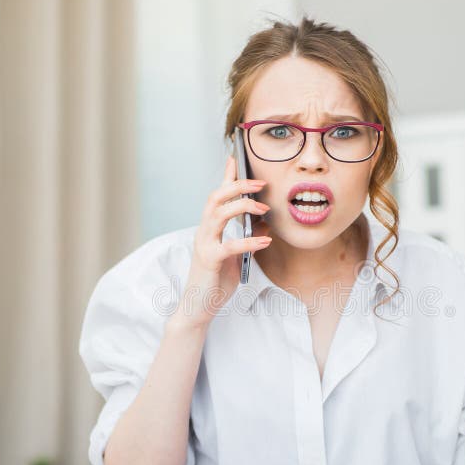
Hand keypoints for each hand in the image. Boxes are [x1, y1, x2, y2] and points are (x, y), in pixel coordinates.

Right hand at [172, 155, 271, 328]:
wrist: (199, 307)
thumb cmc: (216, 281)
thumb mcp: (237, 256)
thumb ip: (246, 236)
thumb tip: (264, 220)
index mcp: (210, 228)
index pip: (217, 196)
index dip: (227, 177)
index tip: (236, 158)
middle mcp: (204, 231)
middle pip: (215, 197)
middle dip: (238, 186)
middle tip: (261, 185)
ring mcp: (204, 245)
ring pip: (218, 214)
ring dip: (242, 207)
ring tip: (264, 209)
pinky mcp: (209, 261)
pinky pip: (229, 246)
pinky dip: (249, 241)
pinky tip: (265, 240)